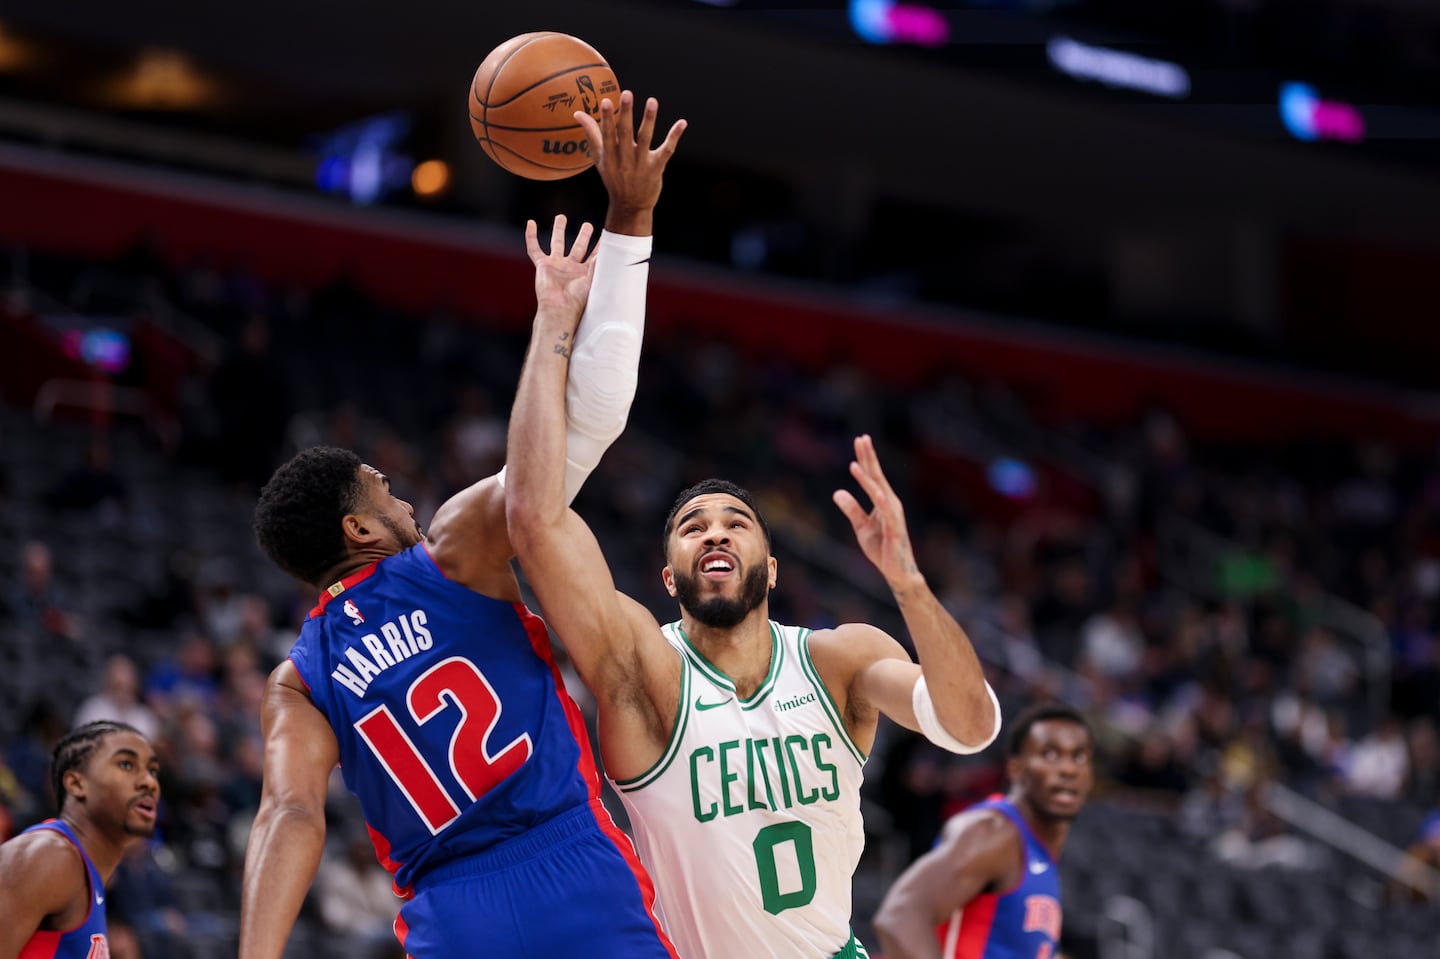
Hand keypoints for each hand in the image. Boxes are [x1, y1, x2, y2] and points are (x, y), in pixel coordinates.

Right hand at [525, 214, 595, 326]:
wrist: (559, 308)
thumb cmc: (577, 299)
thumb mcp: (591, 281)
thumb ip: (597, 265)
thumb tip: (605, 250)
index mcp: (584, 272)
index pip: (594, 255)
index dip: (600, 246)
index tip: (608, 235)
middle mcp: (570, 267)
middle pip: (577, 247)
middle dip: (583, 236)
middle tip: (588, 225)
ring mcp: (555, 265)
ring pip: (556, 243)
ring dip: (559, 230)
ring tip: (561, 217)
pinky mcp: (542, 265)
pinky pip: (534, 248)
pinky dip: (531, 236)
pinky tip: (531, 223)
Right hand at [575, 91, 686, 234]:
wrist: (630, 206)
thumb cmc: (614, 178)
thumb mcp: (600, 158)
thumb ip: (591, 134)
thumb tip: (577, 113)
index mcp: (610, 156)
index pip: (607, 134)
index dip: (606, 119)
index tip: (605, 101)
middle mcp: (625, 159)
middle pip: (625, 133)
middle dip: (626, 113)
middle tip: (627, 94)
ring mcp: (641, 164)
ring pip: (645, 139)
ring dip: (649, 119)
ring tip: (652, 101)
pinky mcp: (656, 168)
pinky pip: (667, 150)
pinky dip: (674, 136)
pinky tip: (682, 123)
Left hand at [832, 435, 922, 589]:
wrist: (898, 573)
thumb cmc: (883, 549)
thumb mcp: (862, 527)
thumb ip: (852, 509)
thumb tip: (837, 492)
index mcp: (883, 501)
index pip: (872, 476)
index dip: (865, 458)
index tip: (859, 439)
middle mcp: (891, 503)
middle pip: (877, 476)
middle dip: (869, 457)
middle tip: (862, 438)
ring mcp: (894, 515)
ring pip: (879, 490)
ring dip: (869, 475)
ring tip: (857, 461)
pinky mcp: (895, 528)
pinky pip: (886, 511)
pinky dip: (880, 499)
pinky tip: (874, 489)